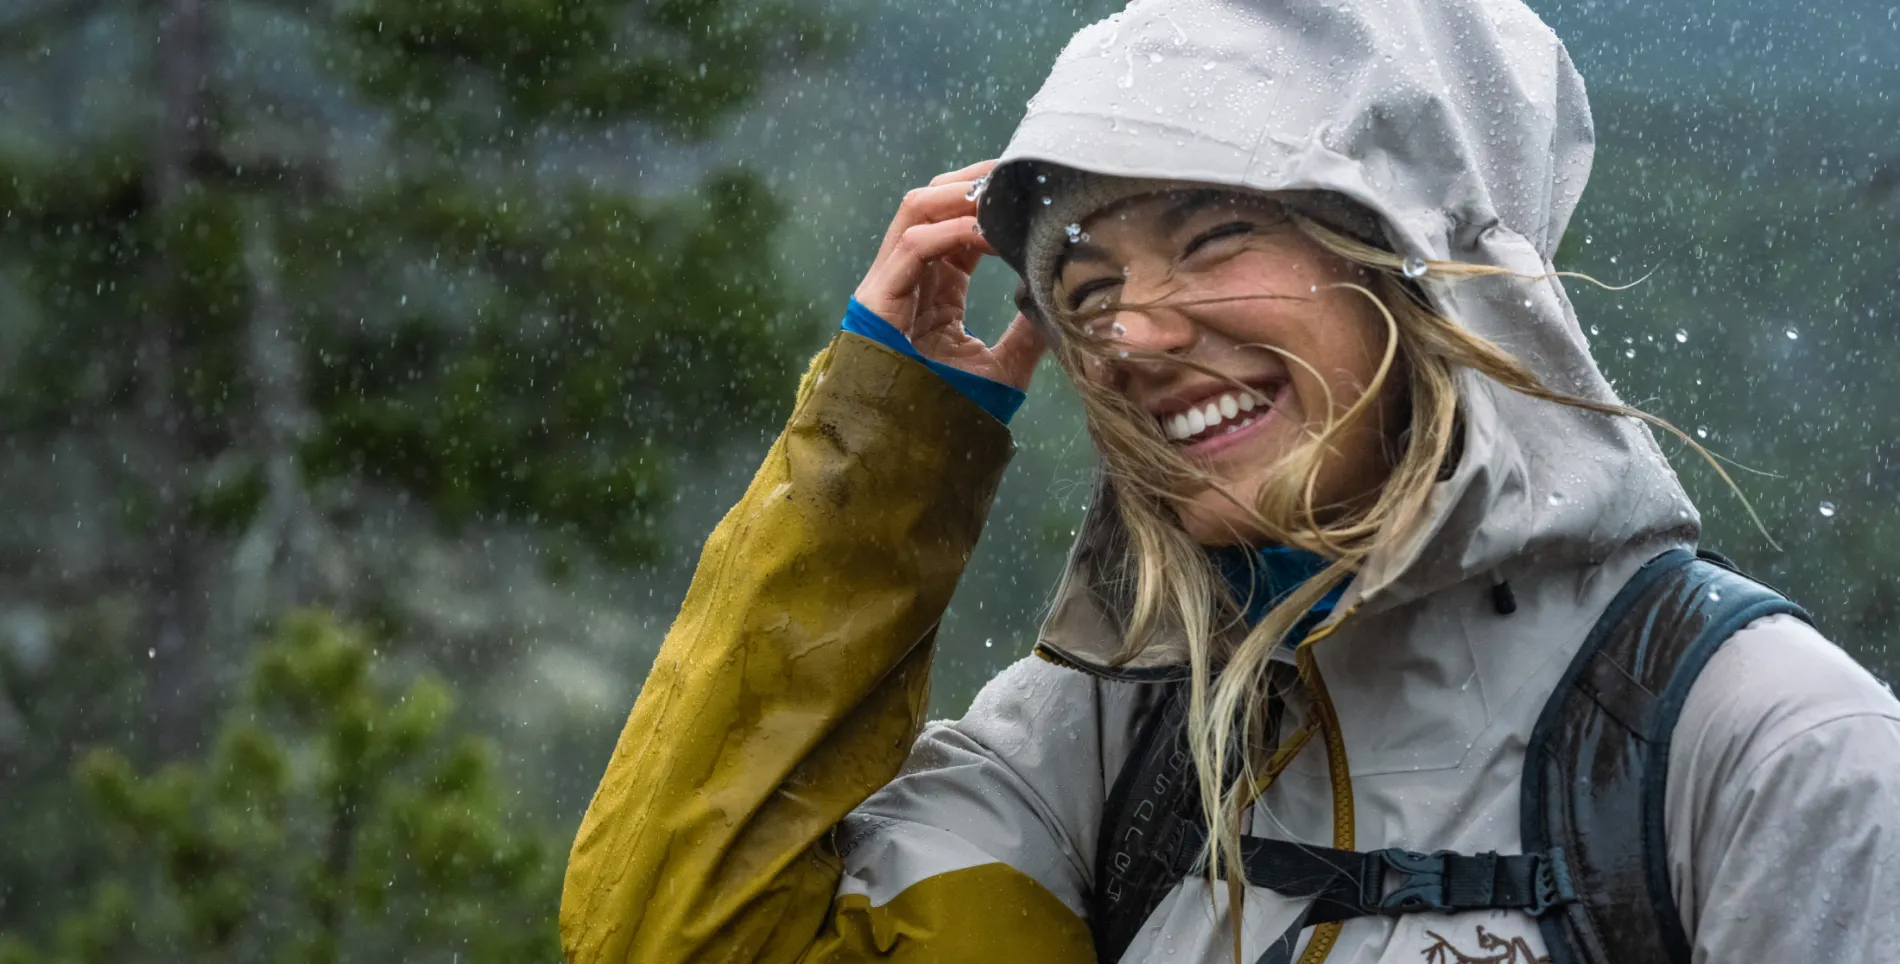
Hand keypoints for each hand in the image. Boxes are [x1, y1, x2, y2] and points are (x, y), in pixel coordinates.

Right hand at [853, 160, 1046, 391]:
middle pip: (934, 203)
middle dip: (973, 181)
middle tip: (1015, 169)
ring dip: (958, 193)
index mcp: (935, 289)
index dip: (988, 202)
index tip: (1026, 189)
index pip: (958, 226)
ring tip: (999, 189)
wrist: (910, 450)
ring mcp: (890, 284)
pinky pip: (912, 246)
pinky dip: (948, 231)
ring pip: (916, 211)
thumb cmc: (948, 413)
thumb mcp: (1003, 368)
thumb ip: (1028, 334)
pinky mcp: (877, 297)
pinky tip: (985, 232)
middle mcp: (910, 278)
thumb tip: (1061, 302)